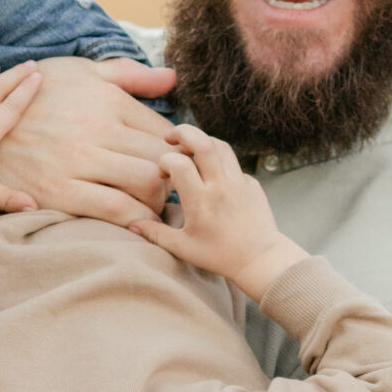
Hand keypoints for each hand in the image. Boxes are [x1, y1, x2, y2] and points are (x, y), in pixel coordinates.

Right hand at [0, 54, 176, 228]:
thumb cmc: (36, 96)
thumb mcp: (78, 72)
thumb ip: (127, 75)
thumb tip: (172, 79)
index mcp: (106, 100)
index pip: (164, 130)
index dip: (177, 153)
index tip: (174, 166)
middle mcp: (96, 128)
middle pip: (162, 160)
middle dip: (174, 180)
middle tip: (170, 192)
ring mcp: (77, 161)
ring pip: (147, 185)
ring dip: (158, 201)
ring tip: (151, 206)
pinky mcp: (58, 191)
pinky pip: (114, 210)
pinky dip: (134, 219)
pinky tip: (133, 221)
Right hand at [130, 121, 306, 297]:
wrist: (260, 260)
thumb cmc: (220, 256)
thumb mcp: (183, 248)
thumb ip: (155, 233)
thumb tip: (131, 223)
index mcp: (200, 200)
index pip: (178, 163)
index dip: (164, 161)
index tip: (161, 173)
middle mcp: (220, 186)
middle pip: (203, 142)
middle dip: (183, 132)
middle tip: (170, 136)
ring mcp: (239, 182)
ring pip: (220, 146)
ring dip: (202, 141)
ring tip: (189, 149)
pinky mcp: (252, 184)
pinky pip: (233, 163)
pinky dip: (219, 161)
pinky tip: (210, 173)